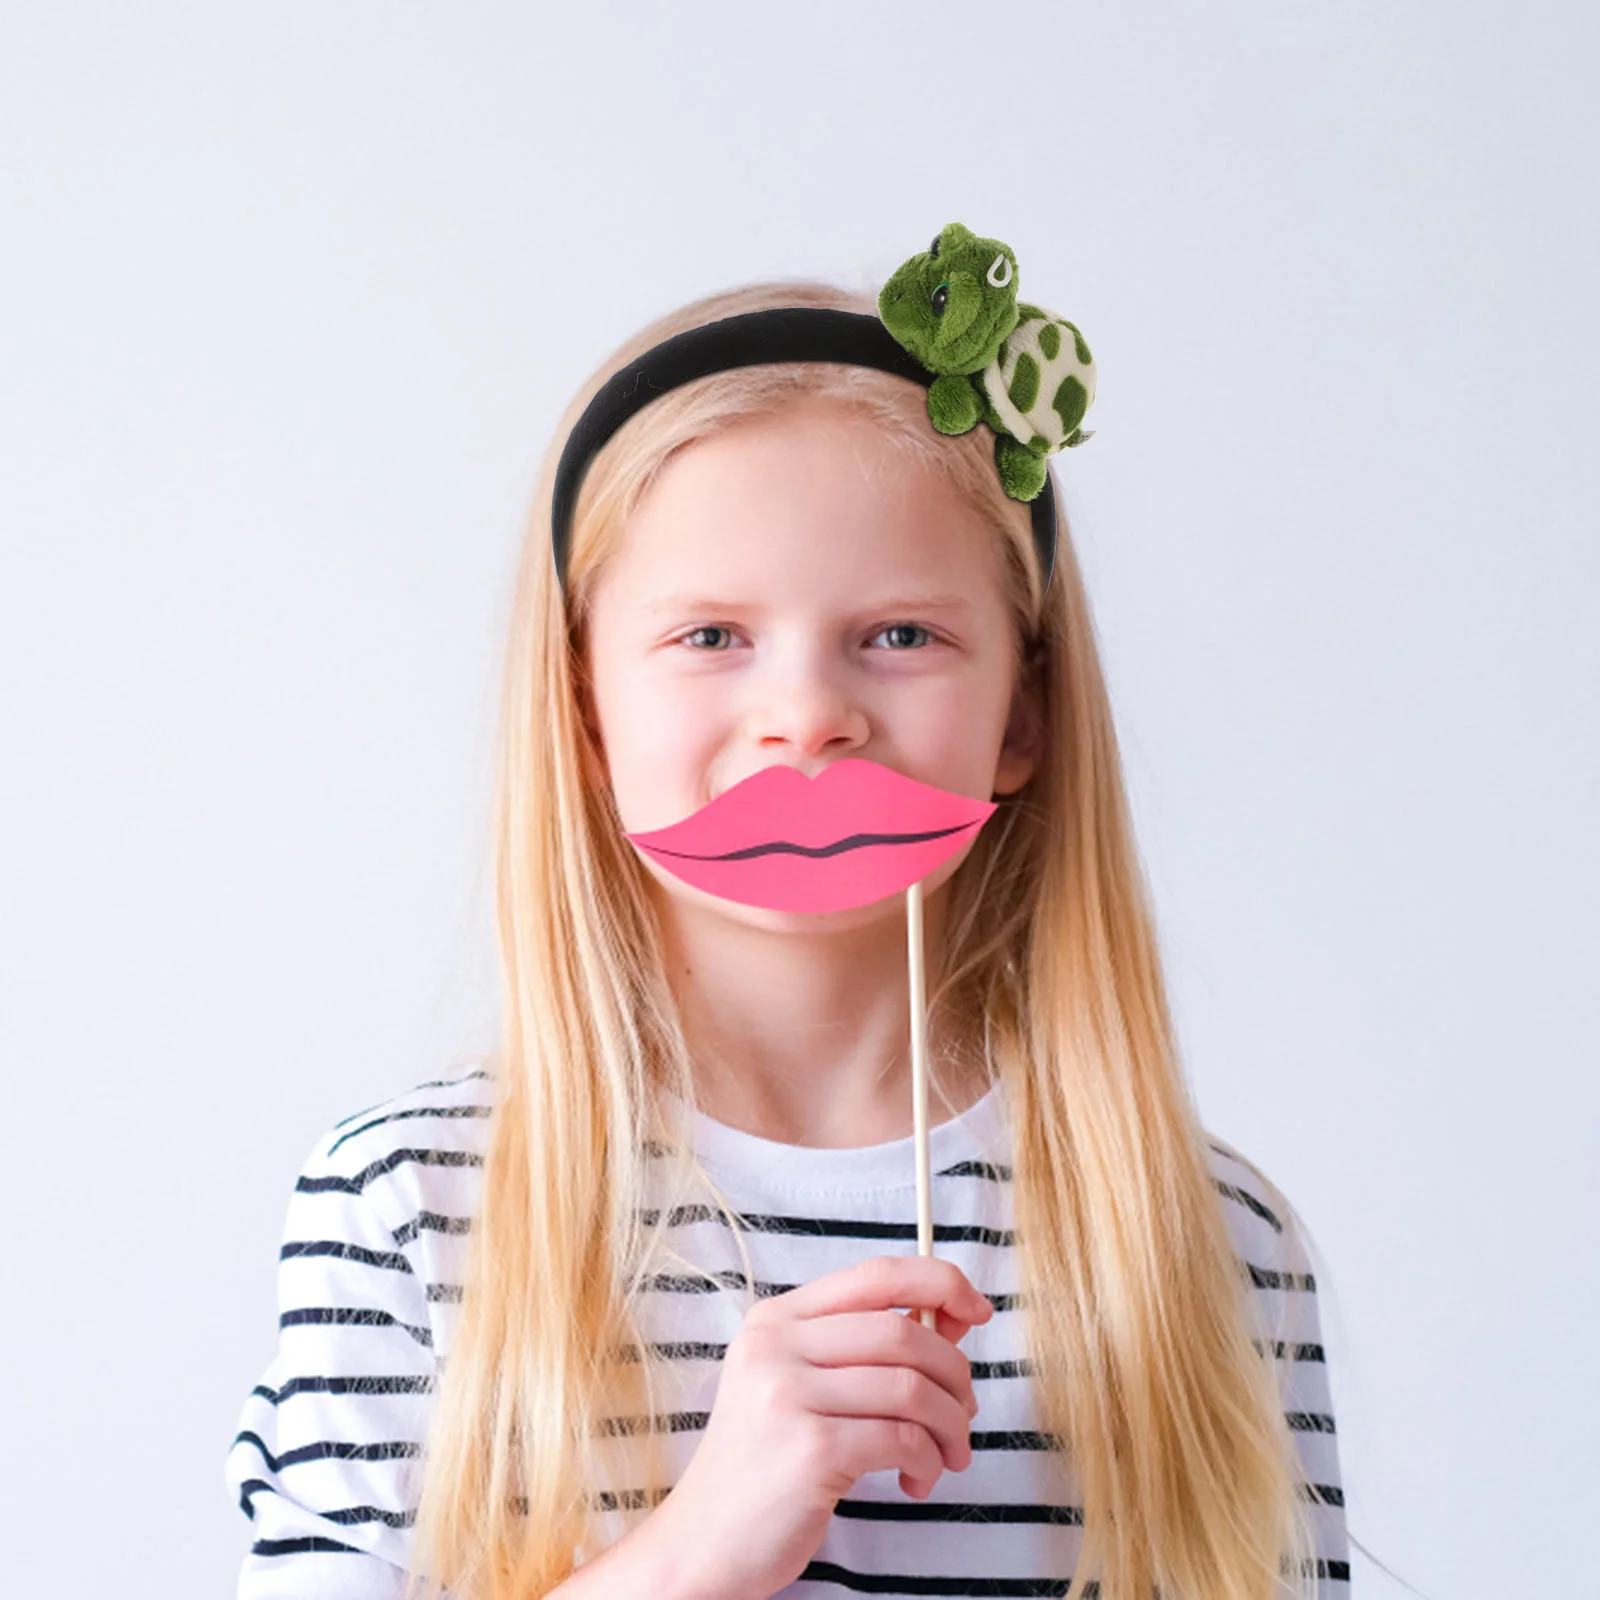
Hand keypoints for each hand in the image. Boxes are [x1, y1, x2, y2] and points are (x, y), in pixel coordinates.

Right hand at [645, 1253, 992, 1599]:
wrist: (705, 1543)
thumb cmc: (766, 1464)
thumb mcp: (799, 1385)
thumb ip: (864, 1348)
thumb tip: (952, 1320)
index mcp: (777, 1319)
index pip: (876, 1275)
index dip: (940, 1282)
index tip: (977, 1310)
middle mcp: (776, 1346)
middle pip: (903, 1331)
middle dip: (954, 1373)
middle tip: (963, 1415)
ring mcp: (788, 1395)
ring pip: (912, 1387)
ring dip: (950, 1426)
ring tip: (946, 1456)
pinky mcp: (810, 1450)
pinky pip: (903, 1439)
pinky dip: (928, 1461)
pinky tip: (916, 1481)